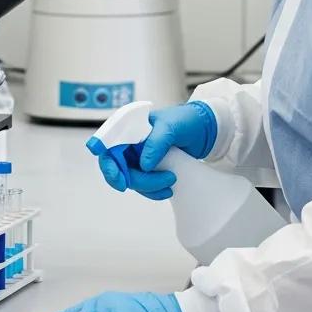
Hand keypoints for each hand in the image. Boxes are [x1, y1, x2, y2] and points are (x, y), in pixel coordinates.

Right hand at [86, 102, 216, 199]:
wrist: (203, 131)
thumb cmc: (185, 120)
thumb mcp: (171, 127)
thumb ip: (156, 143)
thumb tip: (144, 165)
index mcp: (129, 126)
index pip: (107, 144)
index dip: (108, 162)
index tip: (118, 178)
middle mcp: (128, 142)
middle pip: (116, 166)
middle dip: (131, 179)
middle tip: (149, 185)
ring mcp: (136, 156)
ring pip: (130, 178)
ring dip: (147, 186)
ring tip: (170, 181)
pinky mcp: (146, 168)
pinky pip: (142, 184)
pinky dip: (152, 190)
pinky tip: (167, 189)